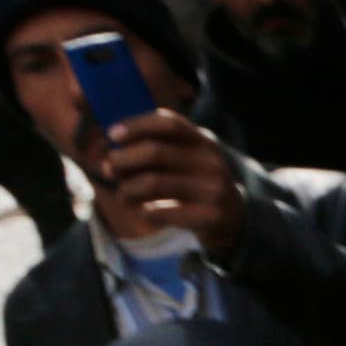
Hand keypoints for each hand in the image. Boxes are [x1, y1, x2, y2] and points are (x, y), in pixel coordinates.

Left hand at [101, 108, 244, 256]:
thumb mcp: (189, 160)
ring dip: (128, 188)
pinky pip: (162, 212)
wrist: (236, 223)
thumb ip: (161, 147)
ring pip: (154, 182)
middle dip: (123, 159)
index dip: (137, 125)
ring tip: (122, 194)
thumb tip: (112, 146)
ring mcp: (213, 190)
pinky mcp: (209, 217)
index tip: (113, 134)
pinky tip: (143, 212)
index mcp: (204, 142)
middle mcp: (211, 162)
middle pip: (155, 152)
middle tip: (109, 168)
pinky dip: (144, 212)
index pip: (169, 123)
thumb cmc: (199, 186)